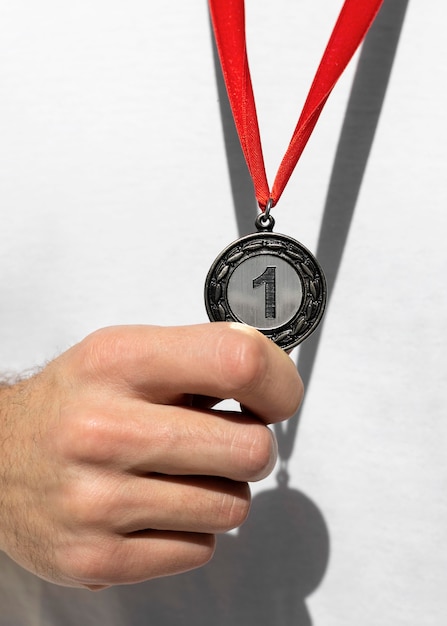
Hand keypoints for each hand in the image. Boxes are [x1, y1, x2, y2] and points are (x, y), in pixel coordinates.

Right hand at [0, 323, 302, 588]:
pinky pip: (201, 549)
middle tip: (222, 439)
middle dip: (250, 445)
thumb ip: (200, 358)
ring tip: (179, 472)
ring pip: (233, 506)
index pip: (238, 362)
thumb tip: (273, 380)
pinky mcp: (95, 557)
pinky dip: (191, 529)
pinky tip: (155, 506)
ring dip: (220, 490)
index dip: (278, 383)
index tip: (274, 397)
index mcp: (119, 362)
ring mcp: (97, 500)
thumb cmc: (73, 402)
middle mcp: (103, 429)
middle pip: (251, 448)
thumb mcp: (126, 353)